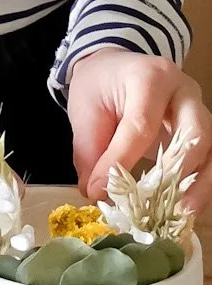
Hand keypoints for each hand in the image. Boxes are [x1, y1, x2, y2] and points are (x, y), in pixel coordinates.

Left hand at [66, 46, 211, 209]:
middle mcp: (183, 91)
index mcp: (150, 77)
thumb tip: (96, 194)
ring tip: (179, 215)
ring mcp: (199, 110)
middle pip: (194, 133)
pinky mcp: (202, 130)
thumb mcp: (85, 111)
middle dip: (177, 173)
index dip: (122, 161)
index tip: (101, 191)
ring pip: (210, 149)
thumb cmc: (100, 87)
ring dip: (198, 185)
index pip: (142, 124)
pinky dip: (199, 186)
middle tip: (157, 205)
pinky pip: (209, 159)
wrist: (114, 69)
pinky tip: (183, 208)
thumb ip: (90, 152)